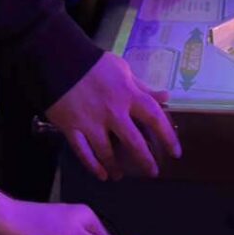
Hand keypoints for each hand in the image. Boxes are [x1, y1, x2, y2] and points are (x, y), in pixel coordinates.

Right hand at [45, 52, 181, 180]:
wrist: (58, 58)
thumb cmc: (94, 63)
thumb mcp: (122, 69)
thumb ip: (143, 87)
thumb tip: (165, 97)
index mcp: (128, 95)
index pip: (155, 118)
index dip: (168, 137)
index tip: (175, 152)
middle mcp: (113, 112)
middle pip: (134, 143)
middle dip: (145, 161)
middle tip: (152, 172)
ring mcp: (91, 122)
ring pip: (107, 153)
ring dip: (117, 167)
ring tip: (120, 175)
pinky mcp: (71, 128)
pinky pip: (83, 153)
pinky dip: (93, 166)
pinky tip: (101, 174)